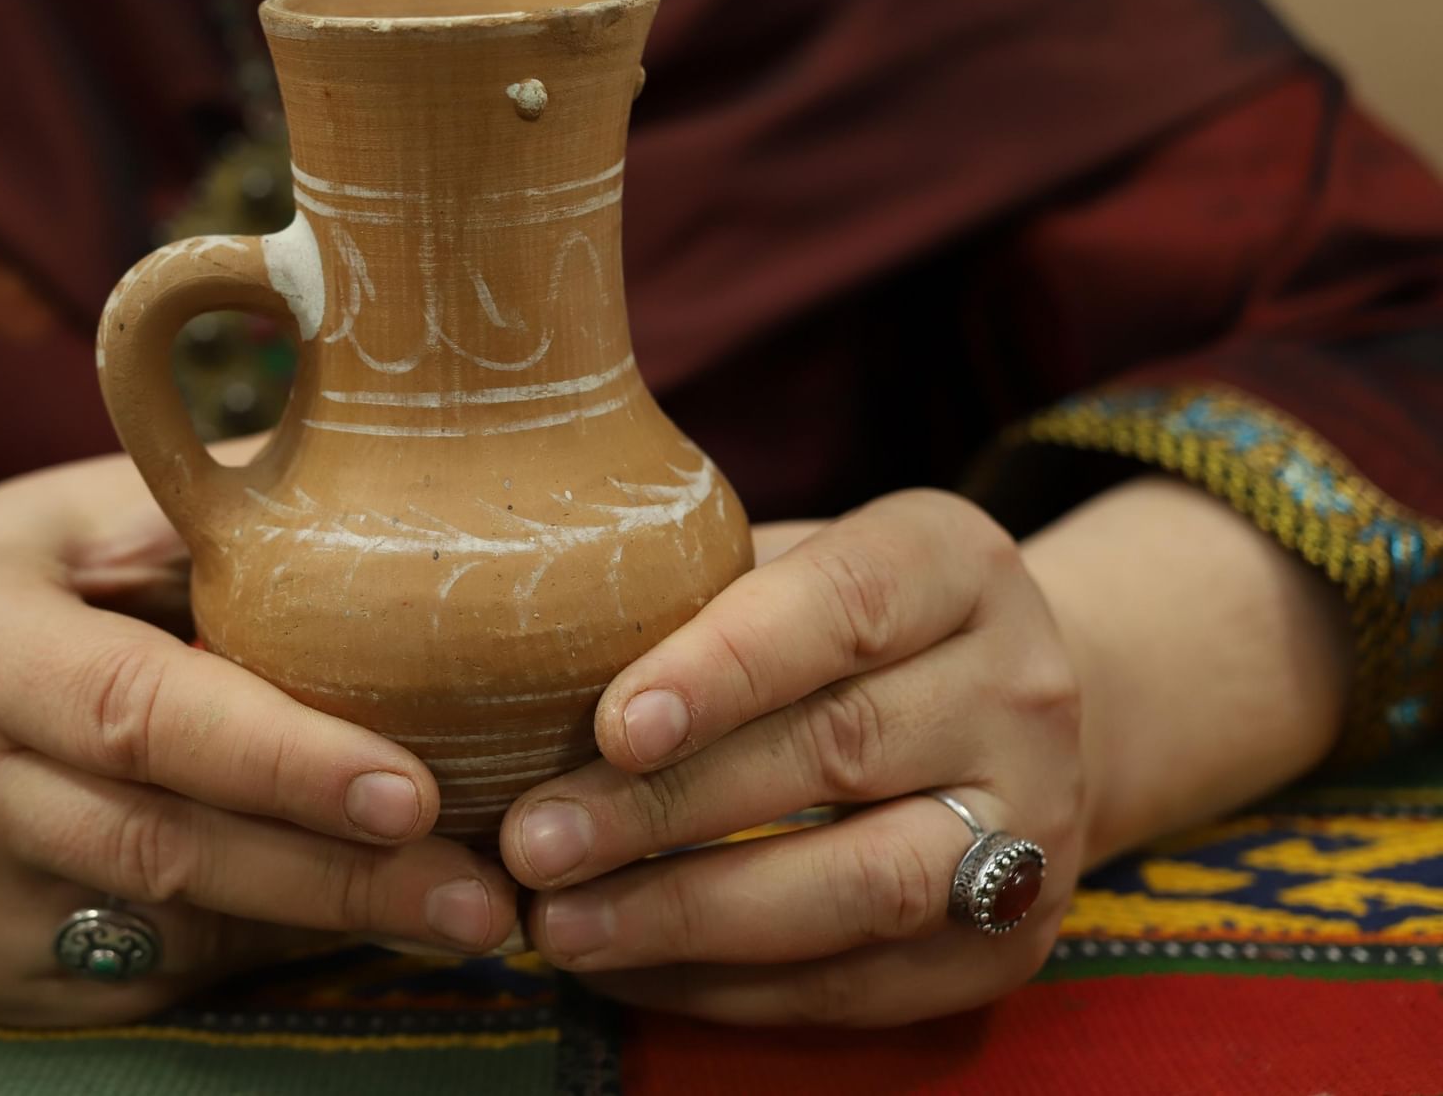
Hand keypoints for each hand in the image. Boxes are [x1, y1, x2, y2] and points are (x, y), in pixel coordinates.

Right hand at [0, 452, 519, 1026]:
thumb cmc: (34, 568)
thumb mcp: (100, 505)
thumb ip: (221, 506)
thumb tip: (398, 474)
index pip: (137, 710)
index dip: (277, 759)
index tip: (413, 791)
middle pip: (162, 845)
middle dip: (337, 877)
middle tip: (483, 894)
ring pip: (163, 930)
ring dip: (321, 926)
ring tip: (458, 910)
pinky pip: (143, 975)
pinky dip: (257, 952)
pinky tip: (346, 923)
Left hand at [497, 476, 1352, 1026]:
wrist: (1005, 713)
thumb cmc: (833, 625)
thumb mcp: (785, 564)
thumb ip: (688, 592)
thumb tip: (515, 658)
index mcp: (957, 566)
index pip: (842, 606)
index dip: (725, 667)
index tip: (613, 725)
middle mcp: (1022, 688)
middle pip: (839, 752)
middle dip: (667, 808)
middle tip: (531, 840)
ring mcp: (1033, 824)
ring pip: (863, 885)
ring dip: (692, 915)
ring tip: (559, 924)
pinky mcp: (1007, 941)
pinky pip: (859, 982)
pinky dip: (725, 984)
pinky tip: (620, 965)